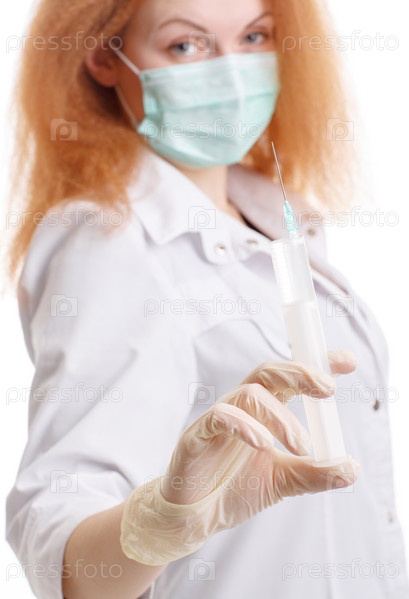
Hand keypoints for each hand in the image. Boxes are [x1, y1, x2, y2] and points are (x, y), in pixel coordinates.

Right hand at [121, 349, 359, 565]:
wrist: (196, 518)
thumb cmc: (234, 490)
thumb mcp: (283, 481)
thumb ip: (314, 473)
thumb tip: (352, 468)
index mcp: (262, 412)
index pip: (289, 378)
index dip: (316, 365)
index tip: (348, 362)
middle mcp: (241, 408)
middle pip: (268, 372)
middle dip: (299, 373)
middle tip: (328, 389)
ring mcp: (218, 419)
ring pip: (250, 394)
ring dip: (281, 417)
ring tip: (301, 446)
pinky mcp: (196, 435)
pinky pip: (218, 417)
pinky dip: (244, 425)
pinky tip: (263, 444)